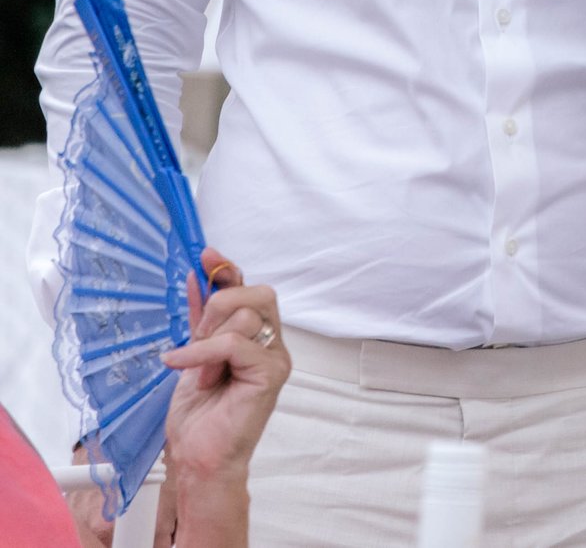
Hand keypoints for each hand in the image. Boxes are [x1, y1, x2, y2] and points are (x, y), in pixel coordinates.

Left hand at [161, 248, 288, 537]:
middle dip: (220, 303)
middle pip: (257, 294)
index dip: (229, 270)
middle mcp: (272, 344)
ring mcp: (275, 358)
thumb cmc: (199, 416)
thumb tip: (198, 279)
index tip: (205, 255)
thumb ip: (200, 321)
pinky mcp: (270, 374)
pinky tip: (182, 366)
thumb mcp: (193, 356)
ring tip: (196, 369)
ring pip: (245, 315)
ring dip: (207, 339)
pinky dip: (202, 351)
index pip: (250, 290)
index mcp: (256, 337)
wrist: (198, 458)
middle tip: (196, 336)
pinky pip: (235, 344)